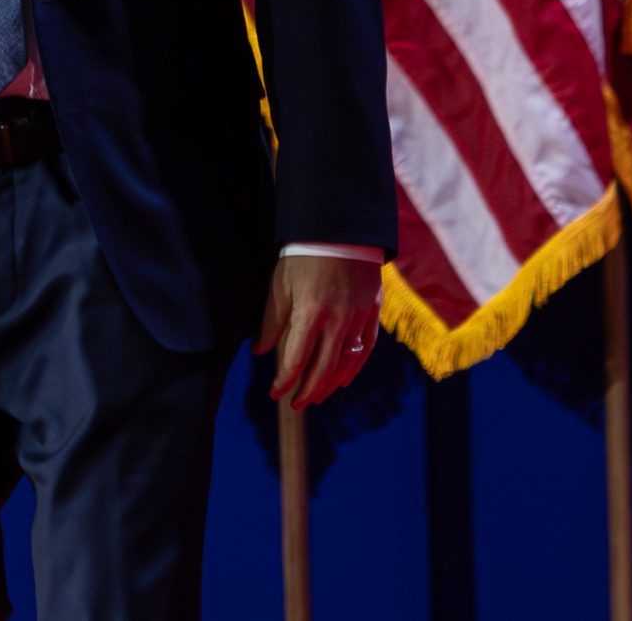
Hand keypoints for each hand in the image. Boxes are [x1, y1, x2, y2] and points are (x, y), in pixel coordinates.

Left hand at [254, 253, 381, 412]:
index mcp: (310, 312)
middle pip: (323, 368)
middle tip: (295, 404)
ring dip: (330, 384)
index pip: (296, 360)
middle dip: (307, 390)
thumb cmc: (302, 255)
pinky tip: (343, 380)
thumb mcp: (279, 285)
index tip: (275, 393)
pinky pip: (366, 348)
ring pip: (346, 362)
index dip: (285, 381)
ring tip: (316, 396)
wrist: (340, 227)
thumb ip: (271, 322)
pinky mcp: (373, 310)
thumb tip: (259, 351)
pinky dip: (355, 368)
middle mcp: (337, 319)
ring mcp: (359, 316)